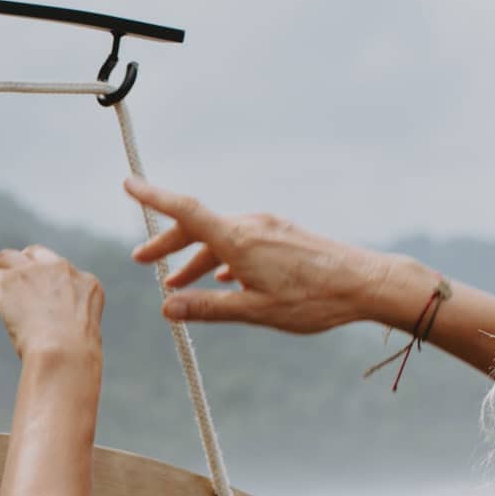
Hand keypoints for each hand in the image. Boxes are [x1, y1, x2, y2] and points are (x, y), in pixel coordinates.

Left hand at [0, 244, 104, 362]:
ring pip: (6, 259)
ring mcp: (34, 272)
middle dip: (20, 264)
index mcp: (88, 284)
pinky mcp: (9, 281)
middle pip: (35, 255)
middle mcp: (62, 270)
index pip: (62, 273)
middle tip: (4, 277)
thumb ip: (66, 331)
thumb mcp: (78, 341)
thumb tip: (52, 344)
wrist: (64, 355)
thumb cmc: (73, 361)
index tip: (36, 295)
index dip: (46, 282)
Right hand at [122, 179, 393, 333]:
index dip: (154, 197)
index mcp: (239, 240)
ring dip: (195, 257)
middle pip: (198, 226)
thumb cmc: (313, 300)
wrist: (366, 283)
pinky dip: (222, 257)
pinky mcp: (283, 235)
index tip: (128, 184)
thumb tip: (167, 308)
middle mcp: (251, 225)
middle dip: (168, 243)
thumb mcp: (256, 311)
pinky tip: (221, 279)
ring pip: (220, 236)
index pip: (186, 211)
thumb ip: (209, 308)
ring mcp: (269, 228)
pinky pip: (241, 241)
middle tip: (143, 260)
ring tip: (178, 283)